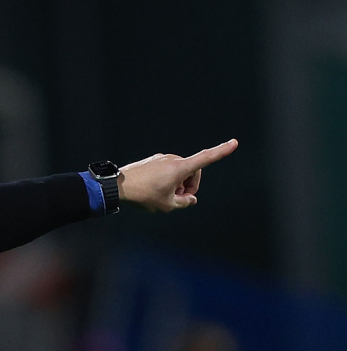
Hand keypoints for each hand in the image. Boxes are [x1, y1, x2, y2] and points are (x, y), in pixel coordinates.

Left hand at [118, 139, 237, 211]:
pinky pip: (167, 171)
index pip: (206, 158)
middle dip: (189, 186)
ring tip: (163, 196)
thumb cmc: (143, 195)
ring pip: (179, 172)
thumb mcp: (167, 205)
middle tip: (178, 199)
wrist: (118, 186)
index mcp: (180, 167)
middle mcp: (173, 159)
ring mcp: (162, 158)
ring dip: (178, 184)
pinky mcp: (154, 160)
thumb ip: (184, 203)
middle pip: (192, 173)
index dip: (221, 151)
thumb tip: (191, 199)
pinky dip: (168, 180)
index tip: (234, 143)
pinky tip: (154, 190)